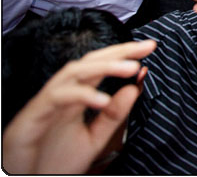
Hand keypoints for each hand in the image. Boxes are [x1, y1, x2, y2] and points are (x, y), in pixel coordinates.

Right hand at [2, 39, 155, 173]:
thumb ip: (114, 116)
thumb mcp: (93, 140)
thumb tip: (135, 87)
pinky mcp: (32, 117)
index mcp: (76, 98)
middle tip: (146, 47)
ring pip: (73, 73)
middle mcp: (61, 95)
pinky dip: (82, 95)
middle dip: (119, 51)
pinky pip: (57, 97)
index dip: (125, 55)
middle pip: (89, 62)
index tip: (150, 47)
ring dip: (104, 67)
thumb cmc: (53, 164)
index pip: (101, 67)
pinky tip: (103, 100)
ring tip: (131, 68)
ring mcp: (46, 104)